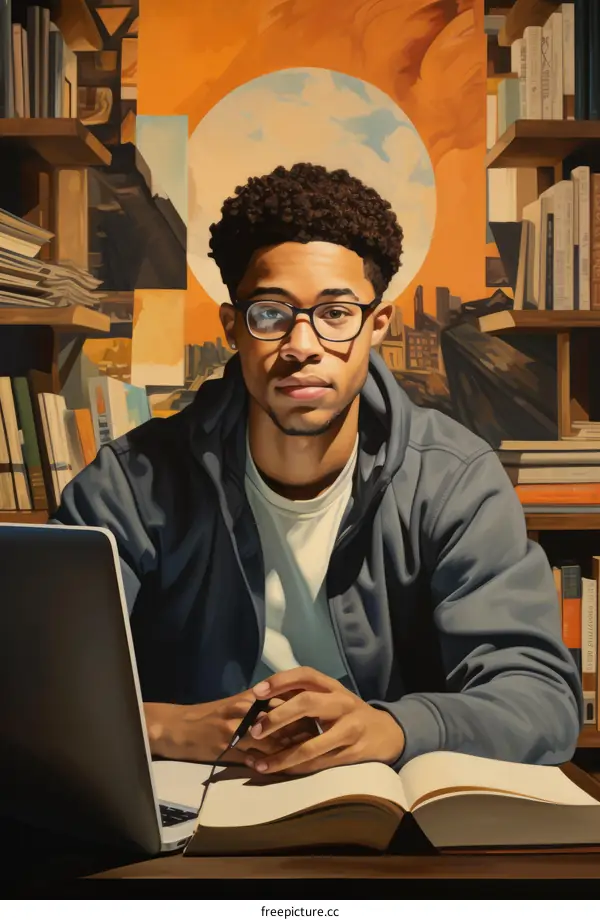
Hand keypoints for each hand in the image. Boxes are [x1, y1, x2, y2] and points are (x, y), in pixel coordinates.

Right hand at [144, 694, 316, 763]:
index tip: (320, 723)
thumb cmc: (210, 715)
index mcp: (251, 698)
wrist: (178, 727)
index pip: (286, 702)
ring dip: (290, 752)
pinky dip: (269, 765)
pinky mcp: (227, 749)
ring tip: (305, 759)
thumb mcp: (237, 704)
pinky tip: (280, 770)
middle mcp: (246, 710)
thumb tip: (293, 711)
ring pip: (272, 741)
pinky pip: (254, 759)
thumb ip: (263, 706)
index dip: (305, 714)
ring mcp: (237, 730)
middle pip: (284, 721)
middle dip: (303, 733)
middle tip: (320, 743)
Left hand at [245, 667, 404, 774]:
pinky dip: (296, 768)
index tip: (256, 692)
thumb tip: (260, 701)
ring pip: (312, 744)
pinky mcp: (352, 753)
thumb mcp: (329, 697)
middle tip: (255, 731)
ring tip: (258, 764)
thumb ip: (301, 696)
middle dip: (278, 717)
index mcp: (332, 686)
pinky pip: (319, 763)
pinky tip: (277, 770)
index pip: (304, 675)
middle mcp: (342, 702)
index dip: (280, 681)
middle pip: (307, 703)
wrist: (385, 732)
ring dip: (282, 756)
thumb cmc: (346, 712)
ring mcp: (349, 728)